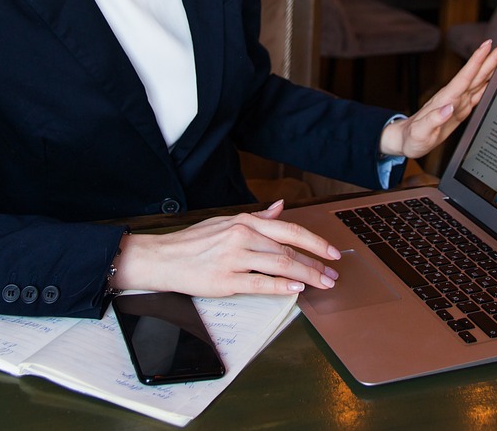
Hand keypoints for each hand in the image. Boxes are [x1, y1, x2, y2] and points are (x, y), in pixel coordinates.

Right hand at [111, 200, 340, 296]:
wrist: (164, 258)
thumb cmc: (195, 242)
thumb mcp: (226, 222)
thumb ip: (256, 217)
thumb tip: (280, 207)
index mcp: (244, 222)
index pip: (288, 229)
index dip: (314, 241)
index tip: (331, 252)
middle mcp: (242, 236)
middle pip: (288, 249)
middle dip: (315, 263)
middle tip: (332, 274)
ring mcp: (234, 258)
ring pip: (280, 265)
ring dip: (306, 275)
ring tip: (321, 283)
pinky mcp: (226, 279)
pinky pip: (260, 283)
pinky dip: (281, 286)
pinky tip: (296, 288)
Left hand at [379, 37, 496, 160]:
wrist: (406, 139)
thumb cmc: (412, 137)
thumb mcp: (420, 133)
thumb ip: (433, 120)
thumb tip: (448, 108)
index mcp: (445, 99)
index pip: (464, 77)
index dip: (476, 61)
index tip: (487, 46)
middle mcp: (453, 97)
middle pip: (475, 74)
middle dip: (490, 58)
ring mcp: (458, 102)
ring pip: (479, 81)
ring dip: (491, 67)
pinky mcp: (461, 109)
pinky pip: (478, 94)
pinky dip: (488, 85)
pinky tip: (496, 79)